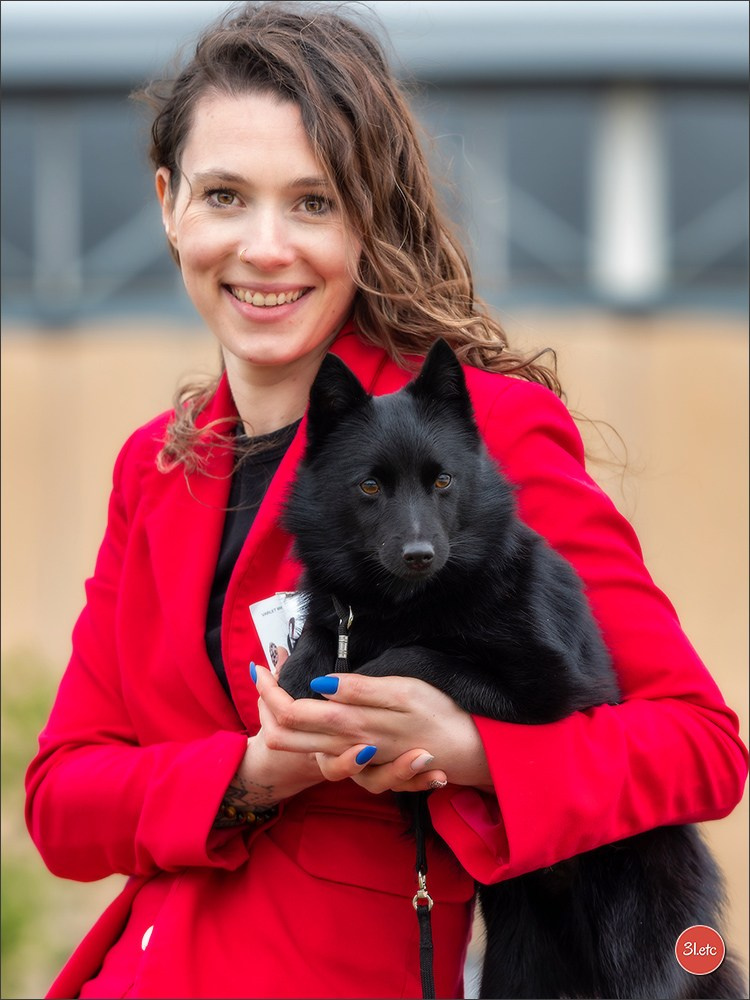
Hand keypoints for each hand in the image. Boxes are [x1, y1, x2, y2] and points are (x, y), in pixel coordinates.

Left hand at [254, 664, 491, 790]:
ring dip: (283, 721)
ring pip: (303, 748)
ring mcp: (354, 761)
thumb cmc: (441, 714)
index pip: (292, 714)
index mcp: (352, 725)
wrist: (471, 752)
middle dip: (266, 706)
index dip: (270, 690)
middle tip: (259, 674)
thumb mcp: (404, 693)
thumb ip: (360, 691)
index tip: (261, 664)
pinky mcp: (366, 766)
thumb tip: (319, 686)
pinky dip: (309, 737)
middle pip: (287, 737)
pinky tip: (311, 721)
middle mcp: (346, 747)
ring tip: (276, 692)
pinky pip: (326, 756)